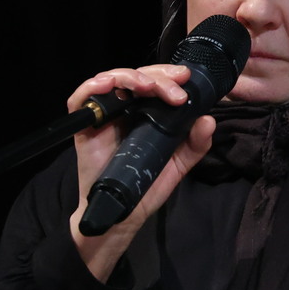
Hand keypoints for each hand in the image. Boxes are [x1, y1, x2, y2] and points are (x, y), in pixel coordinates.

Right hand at [65, 65, 215, 280]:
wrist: (122, 214)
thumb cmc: (146, 186)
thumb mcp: (178, 164)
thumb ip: (195, 144)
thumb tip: (208, 120)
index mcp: (146, 111)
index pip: (155, 81)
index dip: (168, 75)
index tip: (186, 78)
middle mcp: (124, 108)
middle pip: (136, 75)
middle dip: (158, 76)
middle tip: (176, 87)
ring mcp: (103, 115)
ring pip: (111, 79)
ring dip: (131, 77)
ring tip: (148, 87)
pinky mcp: (85, 127)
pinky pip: (80, 99)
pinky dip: (91, 86)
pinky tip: (107, 85)